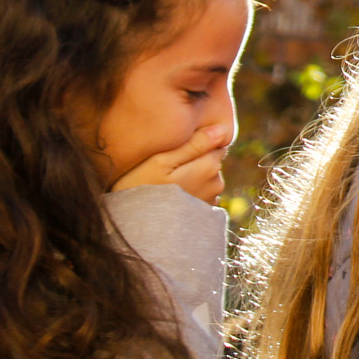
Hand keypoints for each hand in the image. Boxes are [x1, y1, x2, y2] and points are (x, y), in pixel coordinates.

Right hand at [110, 125, 228, 203]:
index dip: (197, 142)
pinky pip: (202, 192)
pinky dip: (192, 191)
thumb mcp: (162, 161)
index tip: (177, 150)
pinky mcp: (205, 213)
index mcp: (209, 166)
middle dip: (196, 159)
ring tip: (168, 185)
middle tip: (168, 169)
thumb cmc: (143, 189)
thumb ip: (195, 144)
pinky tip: (173, 197)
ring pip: (207, 176)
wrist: (135, 229)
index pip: (216, 142)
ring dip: (194, 176)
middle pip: (212, 159)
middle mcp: (216, 183)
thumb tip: (223, 129)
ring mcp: (212, 200)